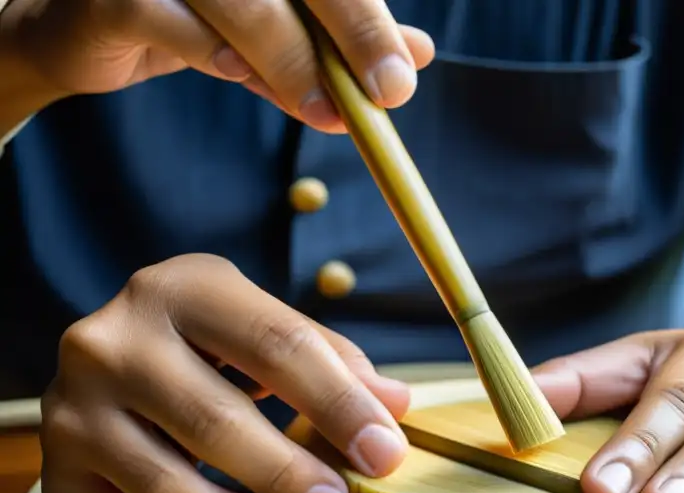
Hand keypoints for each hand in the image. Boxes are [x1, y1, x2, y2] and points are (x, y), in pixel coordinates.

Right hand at [2, 0, 434, 130]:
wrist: (85, 30)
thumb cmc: (190, 21)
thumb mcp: (275, 33)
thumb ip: (336, 42)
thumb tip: (416, 57)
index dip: (367, 20)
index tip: (401, 76)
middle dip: (350, 31)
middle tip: (386, 93)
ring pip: (240, 0)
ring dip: (288, 58)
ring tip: (325, 108)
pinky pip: (169, 19)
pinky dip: (210, 49)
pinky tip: (240, 74)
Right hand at [40, 254, 410, 492]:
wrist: (113, 354)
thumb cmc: (211, 341)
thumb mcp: (268, 326)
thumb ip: (334, 362)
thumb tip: (397, 405)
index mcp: (183, 288)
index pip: (277, 346)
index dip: (339, 406)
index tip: (385, 454)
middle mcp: (111, 339)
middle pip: (216, 421)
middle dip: (289, 473)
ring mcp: (72, 405)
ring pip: (166, 485)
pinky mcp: (58, 466)